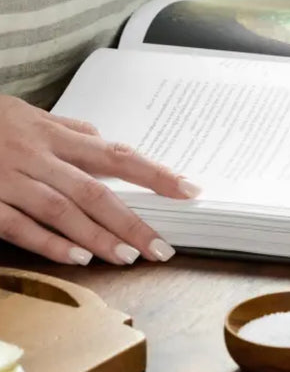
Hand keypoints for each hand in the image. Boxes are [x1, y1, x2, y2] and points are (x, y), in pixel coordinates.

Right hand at [0, 96, 197, 265]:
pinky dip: (49, 243)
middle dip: (134, 221)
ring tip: (129, 257)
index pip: (117, 155)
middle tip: (163, 247)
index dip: (156, 174)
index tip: (189, 191)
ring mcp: (9, 180)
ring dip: (99, 236)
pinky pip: (18, 225)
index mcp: (53, 136)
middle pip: (96, 191)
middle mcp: (37, 157)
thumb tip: (100, 137)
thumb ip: (66, 129)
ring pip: (62, 211)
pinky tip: (77, 258)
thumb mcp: (27, 113)